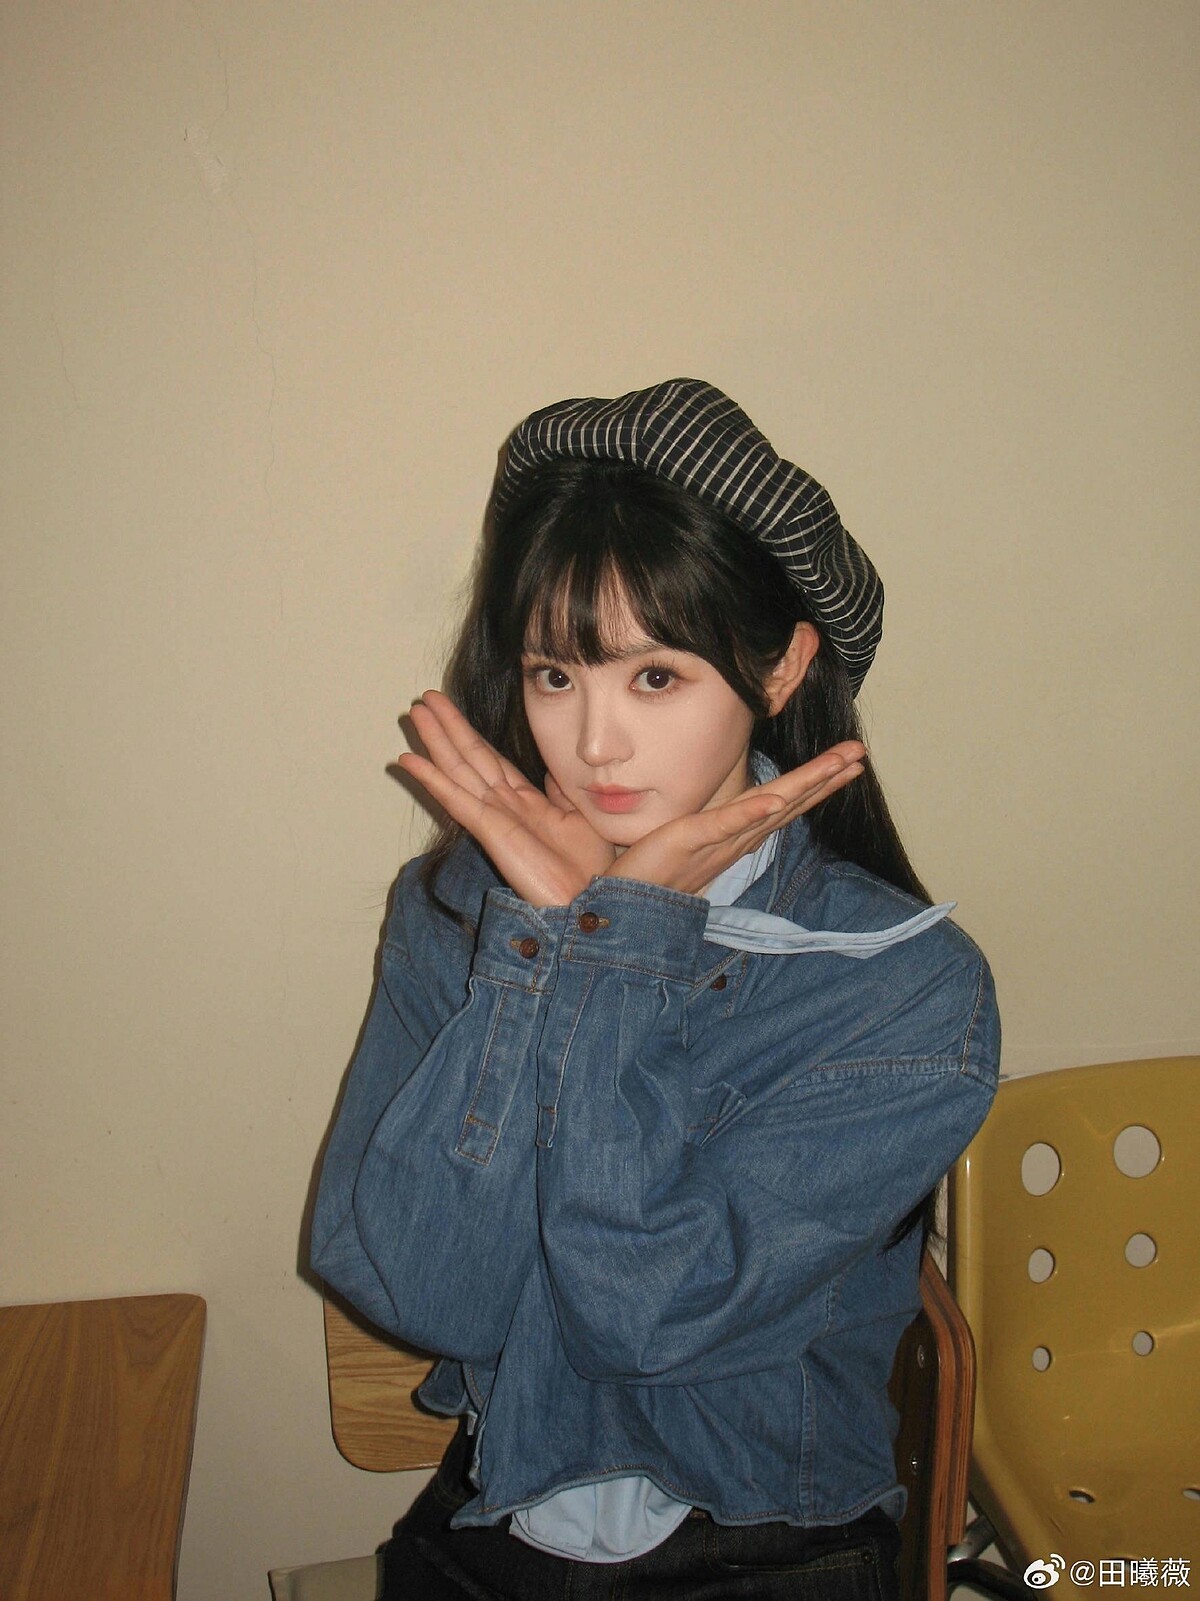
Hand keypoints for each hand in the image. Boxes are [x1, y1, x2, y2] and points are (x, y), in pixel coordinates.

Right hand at [393, 691, 615, 906]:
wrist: (595, 905)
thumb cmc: (593, 872)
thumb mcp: (581, 819)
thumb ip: (562, 794)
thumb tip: (556, 770)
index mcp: (528, 805)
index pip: (492, 762)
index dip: (471, 736)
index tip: (452, 713)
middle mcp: (506, 810)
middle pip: (470, 759)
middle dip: (447, 729)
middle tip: (424, 700)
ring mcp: (496, 820)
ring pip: (459, 772)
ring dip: (436, 742)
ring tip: (415, 713)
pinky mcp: (492, 833)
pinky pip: (458, 800)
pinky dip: (433, 780)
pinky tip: (411, 761)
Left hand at [606, 743, 865, 896]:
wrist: (626, 905)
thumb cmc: (655, 873)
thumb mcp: (695, 841)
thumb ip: (721, 827)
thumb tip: (742, 811)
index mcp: (740, 836)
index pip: (787, 805)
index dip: (819, 785)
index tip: (849, 764)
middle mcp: (738, 839)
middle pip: (790, 803)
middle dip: (826, 778)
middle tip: (859, 755)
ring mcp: (718, 841)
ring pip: (770, 809)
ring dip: (805, 787)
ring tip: (836, 765)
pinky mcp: (691, 839)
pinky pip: (725, 825)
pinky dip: (751, 812)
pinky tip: (775, 799)